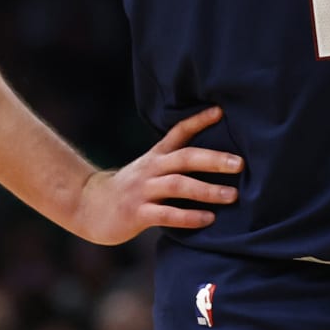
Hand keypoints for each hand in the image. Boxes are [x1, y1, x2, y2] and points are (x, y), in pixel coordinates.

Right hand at [71, 107, 242, 244]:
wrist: (89, 207)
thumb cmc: (131, 189)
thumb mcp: (150, 168)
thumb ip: (175, 163)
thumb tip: (217, 159)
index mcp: (156, 156)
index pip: (178, 132)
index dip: (198, 120)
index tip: (221, 111)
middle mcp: (151, 169)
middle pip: (185, 158)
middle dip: (214, 159)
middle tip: (241, 164)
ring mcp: (142, 191)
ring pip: (178, 185)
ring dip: (207, 190)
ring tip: (233, 195)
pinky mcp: (136, 213)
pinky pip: (166, 214)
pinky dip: (189, 216)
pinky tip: (208, 219)